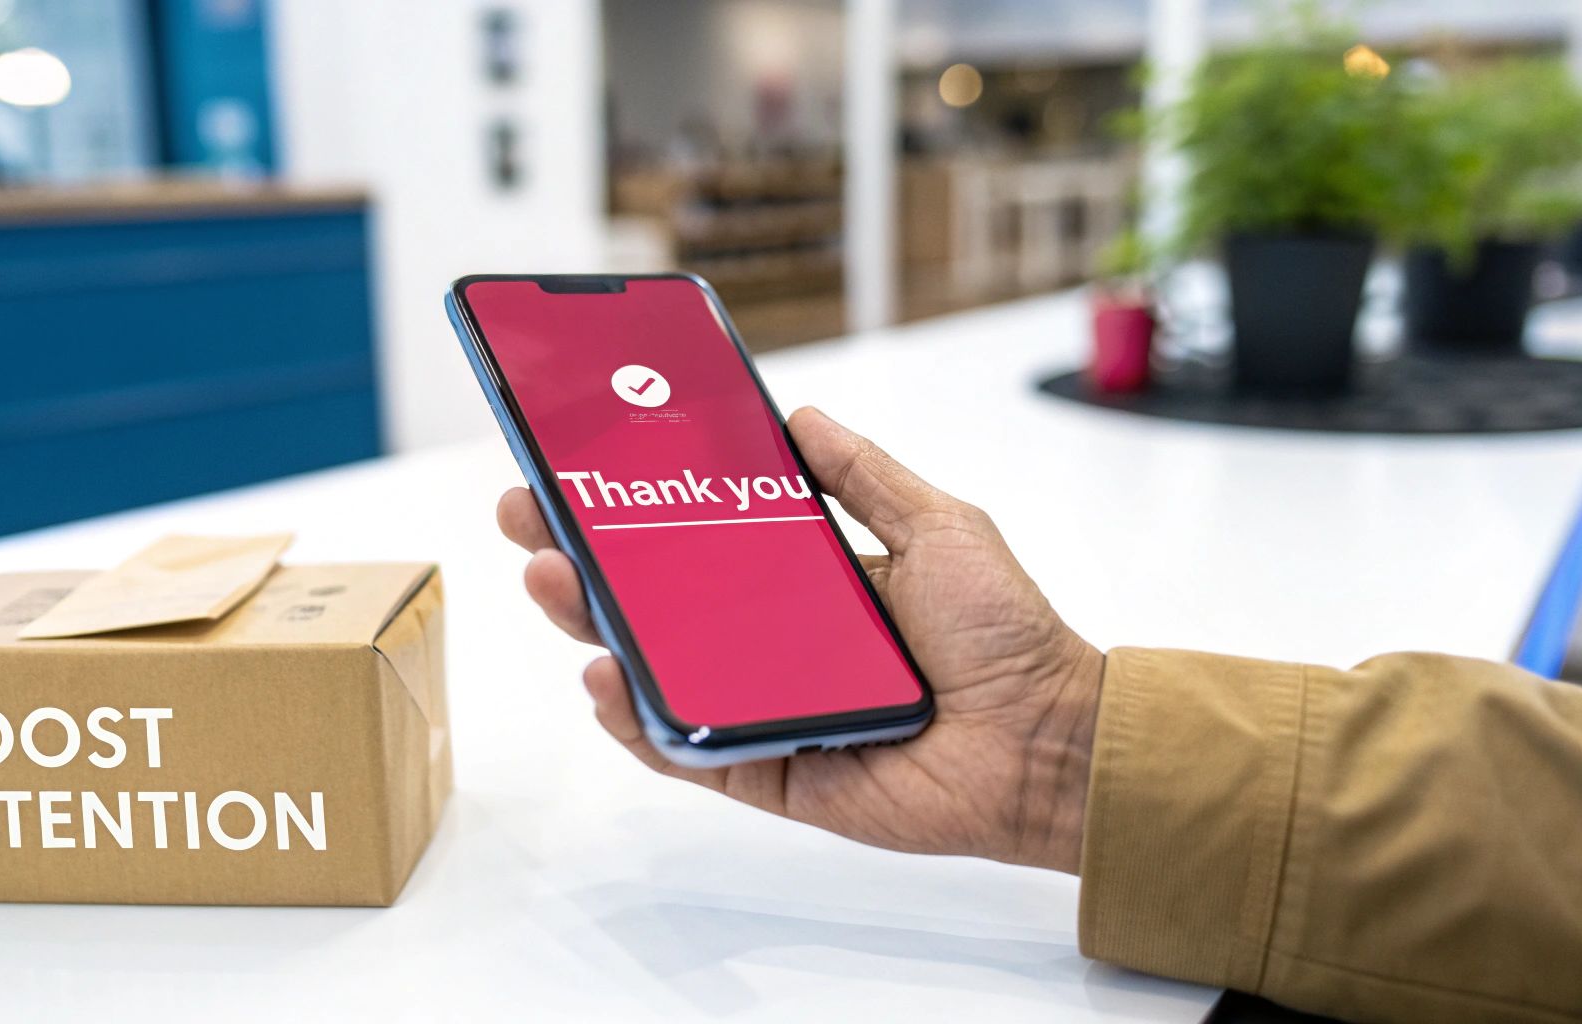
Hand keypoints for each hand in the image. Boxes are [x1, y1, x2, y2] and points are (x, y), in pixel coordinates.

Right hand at [496, 407, 1103, 873]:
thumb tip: (800, 416)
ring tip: (553, 579)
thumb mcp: (937, 527)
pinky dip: (639, 720)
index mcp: (805, 585)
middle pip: (655, 603)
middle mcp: (772, 645)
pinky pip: (687, 750)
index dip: (634, 507)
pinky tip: (606, 676)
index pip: (698, 541)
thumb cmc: (1007, 636)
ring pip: (655, 671)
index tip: (577, 464)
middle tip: (530, 516)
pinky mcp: (769, 773)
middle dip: (582, 559)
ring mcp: (764, 709)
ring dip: (593, 627)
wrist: (1051, 740)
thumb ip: (864, 477)